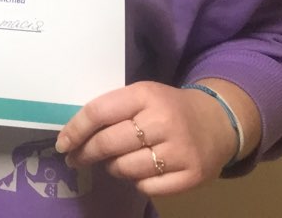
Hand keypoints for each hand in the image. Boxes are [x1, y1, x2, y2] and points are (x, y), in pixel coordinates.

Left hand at [55, 80, 248, 195]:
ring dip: (112, 168)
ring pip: (126, 169)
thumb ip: (113, 109)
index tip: (62, 143)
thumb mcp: (143, 96)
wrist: (219, 121)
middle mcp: (164, 121)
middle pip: (109, 143)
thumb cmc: (169, 108)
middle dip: (86, 153)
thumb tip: (74, 134)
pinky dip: (137, 182)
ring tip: (112, 163)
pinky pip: (148, 187)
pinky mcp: (193, 175)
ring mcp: (180, 150)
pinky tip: (138, 173)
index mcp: (146, 95)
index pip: (99, 112)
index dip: (75, 130)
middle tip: (76, 159)